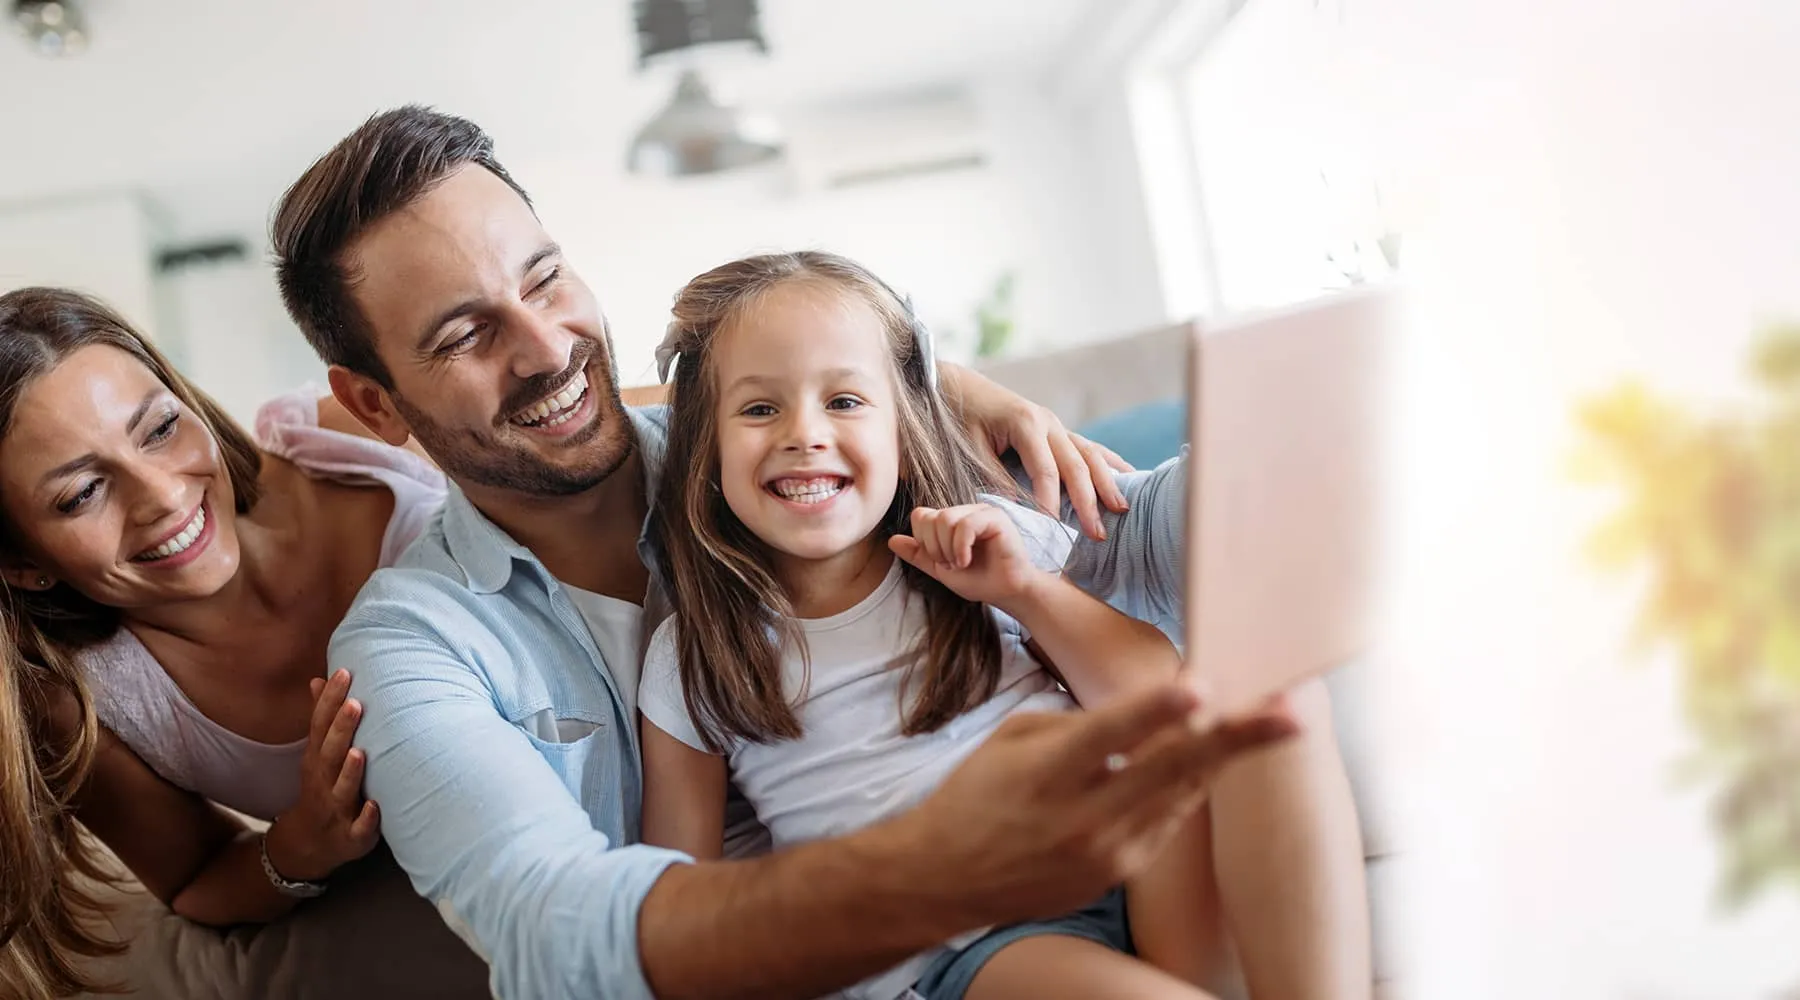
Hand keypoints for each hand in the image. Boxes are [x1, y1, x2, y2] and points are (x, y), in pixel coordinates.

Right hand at [265, 670, 380, 882]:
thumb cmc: (322, 787)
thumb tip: (319, 679)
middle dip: (341, 729)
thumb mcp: (317, 754)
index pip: (320, 726)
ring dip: (350, 773)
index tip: (344, 672)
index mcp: (318, 759)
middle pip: (329, 754)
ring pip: (341, 790)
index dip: (330, 700)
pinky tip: (375, 806)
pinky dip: (366, 819)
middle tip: (355, 703)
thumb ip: (321, 718)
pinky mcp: (350, 836)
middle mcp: (323, 781)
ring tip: (359, 752)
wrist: (309, 843)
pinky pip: (358, 829)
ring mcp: (336, 809)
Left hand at [889, 505, 1043, 610]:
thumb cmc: (980, 581)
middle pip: (930, 517)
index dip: (924, 541)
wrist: (1007, 592)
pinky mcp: (995, 517)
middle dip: (935, 548)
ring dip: (948, 549)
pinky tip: (967, 560)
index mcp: (951, 520)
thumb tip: (891, 540)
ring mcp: (980, 511)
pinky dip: (961, 547)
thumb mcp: (941, 569)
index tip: (940, 561)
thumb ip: (919, 554)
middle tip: (952, 564)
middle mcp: (965, 511)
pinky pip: (964, 525)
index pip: (921, 515)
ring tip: (961, 563)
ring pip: (945, 519)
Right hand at [893, 683, 1298, 926]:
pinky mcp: (1120, 873)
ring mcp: (1107, 853)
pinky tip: (1213, 756)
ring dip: (1229, 756)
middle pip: (1171, 770)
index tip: (1199, 685)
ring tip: (1276, 723)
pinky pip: (1167, 818)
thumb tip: (1141, 714)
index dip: (1156, 710)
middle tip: (1289, 713)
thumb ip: (1078, 726)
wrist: (947, 879)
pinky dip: (1189, 784)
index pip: (1109, 736)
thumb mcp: (1012, 740)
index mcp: (1046, 775)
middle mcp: (1082, 819)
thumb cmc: (978, 796)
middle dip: (1236, 738)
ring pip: (1183, 794)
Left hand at [942, 364, 1132, 539]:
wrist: (962, 388)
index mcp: (1026, 424)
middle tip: (1098, 533)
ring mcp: (1056, 425)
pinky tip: (1129, 476)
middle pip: (1076, 465)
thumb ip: (995, 476)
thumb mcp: (971, 449)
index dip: (1052, 501)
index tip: (1056, 528)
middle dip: (1089, 501)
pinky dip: (1109, 463)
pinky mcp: (1058, 430)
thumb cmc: (962, 419)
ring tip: (1121, 509)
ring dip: (1107, 483)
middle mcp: (1048, 422)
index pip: (1046, 470)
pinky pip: (1089, 447)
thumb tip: (1018, 507)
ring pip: (1090, 455)